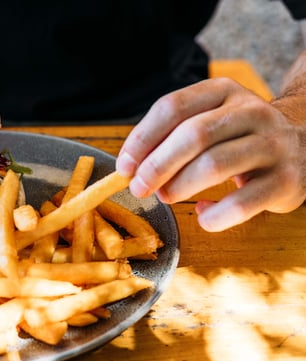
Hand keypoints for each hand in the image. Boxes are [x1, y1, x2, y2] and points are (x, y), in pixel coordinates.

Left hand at [116, 77, 305, 231]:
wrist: (304, 146)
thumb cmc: (240, 137)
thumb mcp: (210, 120)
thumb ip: (172, 136)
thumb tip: (131, 168)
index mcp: (223, 92)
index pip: (172, 108)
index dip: (142, 139)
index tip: (124, 166)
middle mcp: (251, 112)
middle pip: (192, 135)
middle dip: (156, 166)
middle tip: (139, 187)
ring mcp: (271, 145)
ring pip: (214, 165)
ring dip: (179, 187)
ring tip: (165, 197)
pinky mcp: (285, 180)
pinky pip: (241, 203)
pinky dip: (213, 216)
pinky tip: (202, 215)